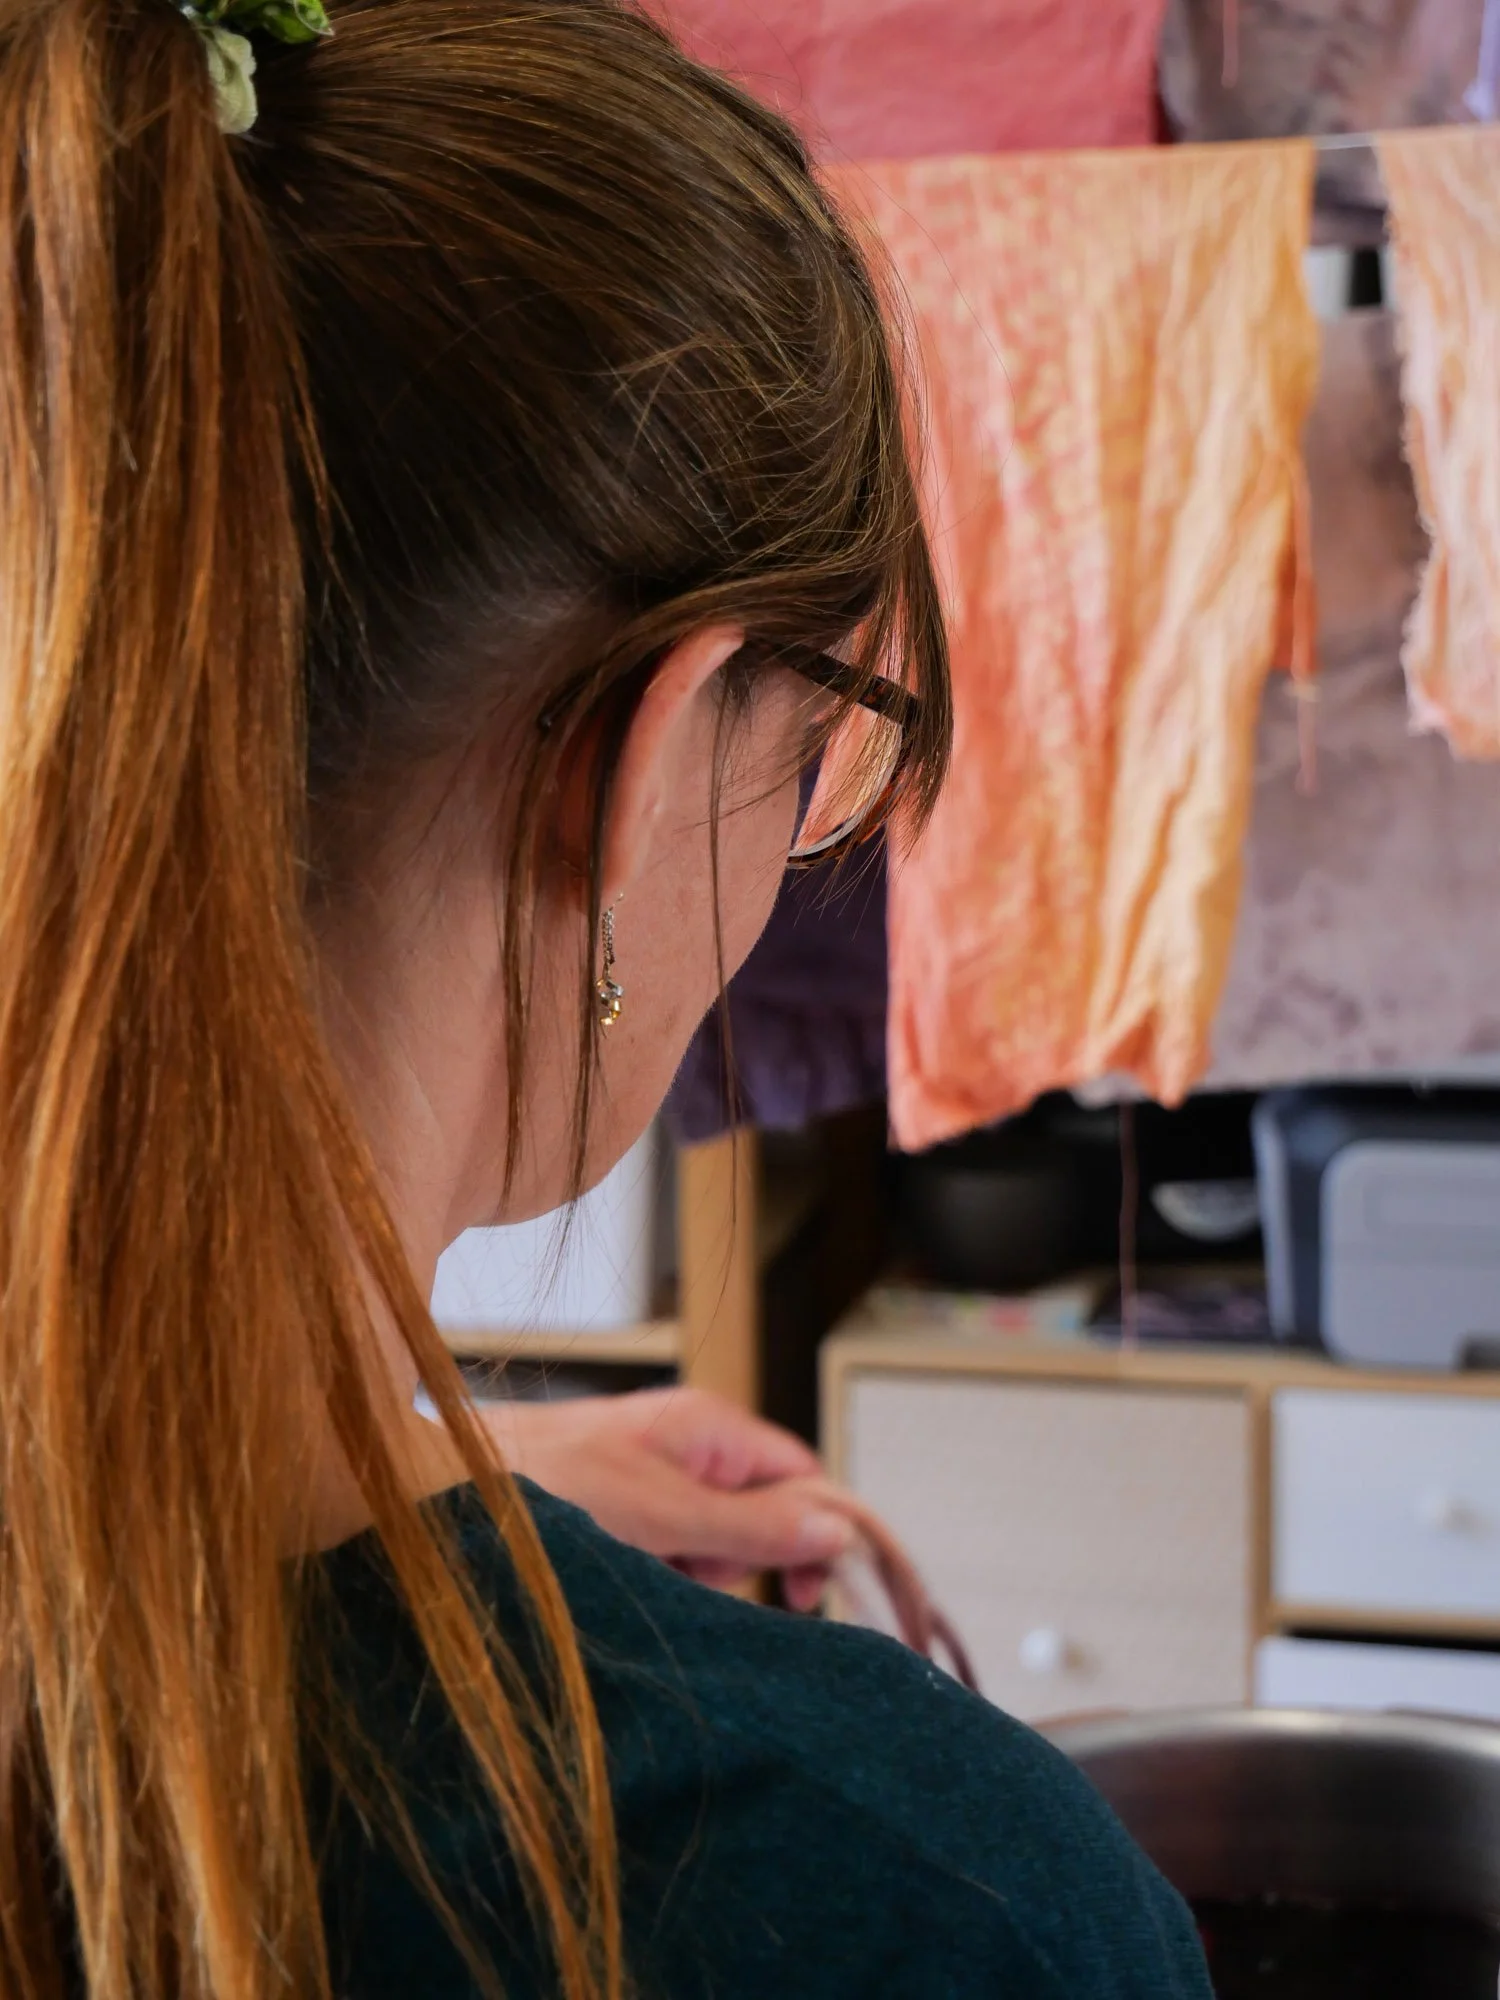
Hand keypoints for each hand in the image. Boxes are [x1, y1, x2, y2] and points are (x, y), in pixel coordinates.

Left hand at [479, 1386, 852, 1610]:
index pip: (802, 1475)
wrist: (435, 1498)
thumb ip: (752, 1525)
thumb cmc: (535, 1486)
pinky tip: (613, 1585)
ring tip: (632, 1578)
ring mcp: (650, 1485)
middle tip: (688, 1578)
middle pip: (760, 1519)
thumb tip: (837, 1531)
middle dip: (735, 1565)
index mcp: (708, 1427)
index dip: (820, 1533)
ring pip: (710, 1549)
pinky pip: (666, 1561)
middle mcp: (685, 1450)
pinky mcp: (618, 1519)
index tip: (810, 1595)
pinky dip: (651, 1584)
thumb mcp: (662, 1514)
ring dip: (688, 1580)